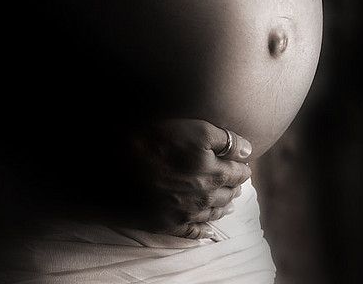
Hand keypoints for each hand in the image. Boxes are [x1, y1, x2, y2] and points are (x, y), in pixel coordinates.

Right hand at [129, 119, 251, 239]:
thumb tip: (248, 151)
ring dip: (224, 206)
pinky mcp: (168, 224)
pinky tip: (206, 229)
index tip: (243, 163)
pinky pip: (192, 232)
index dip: (242, 165)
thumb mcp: (194, 129)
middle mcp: (204, 196)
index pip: (238, 171)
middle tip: (238, 181)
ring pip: (214, 213)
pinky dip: (203, 230)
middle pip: (228, 193)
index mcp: (214, 172)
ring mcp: (186, 213)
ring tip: (229, 203)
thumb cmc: (155, 141)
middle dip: (235, 186)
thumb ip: (225, 140)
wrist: (115, 166)